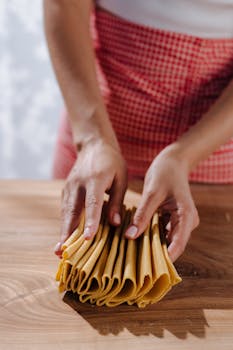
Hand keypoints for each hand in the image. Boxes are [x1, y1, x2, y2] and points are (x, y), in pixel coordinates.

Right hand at [55, 138, 126, 256]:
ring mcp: (69, 187)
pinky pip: (65, 209)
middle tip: (62, 252)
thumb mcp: (121, 178)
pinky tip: (65, 238)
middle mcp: (78, 184)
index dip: (91, 222)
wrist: (93, 145)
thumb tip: (115, 223)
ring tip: (59, 251)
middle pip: (72, 211)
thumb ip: (116, 201)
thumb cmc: (112, 162)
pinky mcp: (66, 190)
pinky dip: (64, 224)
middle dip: (67, 233)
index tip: (87, 238)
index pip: (92, 203)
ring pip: (65, 212)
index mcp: (95, 179)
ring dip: (62, 232)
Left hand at [125, 146, 198, 261]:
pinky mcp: (171, 219)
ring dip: (150, 244)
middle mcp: (186, 222)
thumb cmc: (165, 173)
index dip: (164, 258)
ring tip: (131, 251)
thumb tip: (130, 236)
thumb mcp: (152, 193)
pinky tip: (135, 237)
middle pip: (171, 244)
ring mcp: (179, 221)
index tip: (148, 268)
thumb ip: (142, 215)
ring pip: (164, 239)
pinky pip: (160, 231)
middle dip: (154, 252)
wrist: (173, 161)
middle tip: (134, 261)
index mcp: (186, 216)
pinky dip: (149, 234)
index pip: (178, 244)